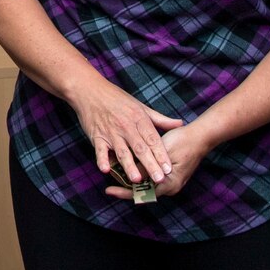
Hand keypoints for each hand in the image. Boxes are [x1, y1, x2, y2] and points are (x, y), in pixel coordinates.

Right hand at [66, 73, 183, 188]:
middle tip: (159, 179)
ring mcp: (111, 132)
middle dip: (150, 164)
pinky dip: (102, 159)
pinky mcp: (97, 136)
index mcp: (139, 119)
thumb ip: (160, 119)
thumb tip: (180, 123)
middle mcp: (126, 127)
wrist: (89, 90)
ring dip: (129, 166)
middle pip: (140, 148)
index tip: (169, 169)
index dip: (161, 154)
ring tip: (137, 179)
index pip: (153, 140)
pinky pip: (100, 150)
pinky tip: (105, 170)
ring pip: (122, 152)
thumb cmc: (116, 98)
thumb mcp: (140, 106)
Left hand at [105, 123, 209, 200]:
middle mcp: (169, 186)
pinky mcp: (168, 175)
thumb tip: (130, 177)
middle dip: (126, 187)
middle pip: (143, 191)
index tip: (109, 190)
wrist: (199, 137)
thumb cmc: (182, 143)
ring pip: (146, 185)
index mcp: (169, 184)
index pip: (142, 194)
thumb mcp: (161, 153)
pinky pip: (151, 179)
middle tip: (109, 185)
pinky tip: (129, 169)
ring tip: (115, 176)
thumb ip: (146, 166)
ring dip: (132, 181)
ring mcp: (170, 182)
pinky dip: (140, 175)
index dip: (124, 192)